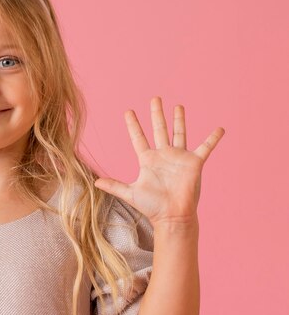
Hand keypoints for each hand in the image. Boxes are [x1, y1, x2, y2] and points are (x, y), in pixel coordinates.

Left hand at [94, 96, 224, 225]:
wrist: (172, 216)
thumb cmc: (152, 207)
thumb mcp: (130, 193)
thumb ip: (113, 185)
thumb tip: (95, 182)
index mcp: (148, 160)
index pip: (138, 138)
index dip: (133, 125)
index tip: (128, 112)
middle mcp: (163, 156)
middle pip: (159, 129)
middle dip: (156, 114)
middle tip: (155, 98)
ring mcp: (179, 158)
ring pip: (179, 133)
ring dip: (178, 120)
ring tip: (178, 106)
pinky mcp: (194, 163)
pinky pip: (205, 147)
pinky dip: (212, 138)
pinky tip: (219, 129)